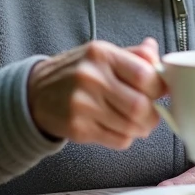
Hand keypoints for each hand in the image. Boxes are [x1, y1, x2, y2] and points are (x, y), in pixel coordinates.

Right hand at [27, 38, 164, 149]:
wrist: (35, 93)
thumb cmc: (75, 72)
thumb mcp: (102, 54)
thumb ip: (134, 56)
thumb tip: (159, 58)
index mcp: (101, 55)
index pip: (145, 75)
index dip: (159, 87)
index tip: (159, 91)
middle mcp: (91, 78)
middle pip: (140, 106)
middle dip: (153, 114)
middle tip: (151, 113)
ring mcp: (82, 105)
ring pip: (131, 127)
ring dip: (140, 128)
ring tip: (135, 122)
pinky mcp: (77, 129)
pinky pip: (117, 140)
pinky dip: (125, 137)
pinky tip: (117, 128)